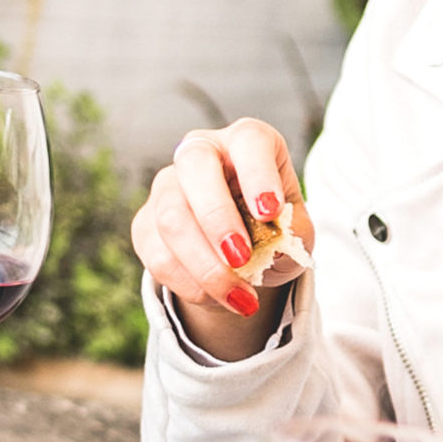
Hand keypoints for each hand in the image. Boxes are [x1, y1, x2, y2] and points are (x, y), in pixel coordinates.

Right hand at [131, 118, 303, 360]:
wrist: (243, 255)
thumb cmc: (275, 229)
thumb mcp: (296, 232)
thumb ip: (292, 235)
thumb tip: (276, 248)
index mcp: (247, 142)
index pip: (249, 142)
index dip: (258, 174)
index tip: (270, 211)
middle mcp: (202, 152)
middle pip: (194, 168)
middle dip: (217, 218)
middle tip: (242, 259)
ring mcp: (167, 186)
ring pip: (172, 220)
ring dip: (207, 266)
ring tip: (242, 299)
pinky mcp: (146, 223)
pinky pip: (158, 255)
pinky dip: (191, 285)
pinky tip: (218, 298)